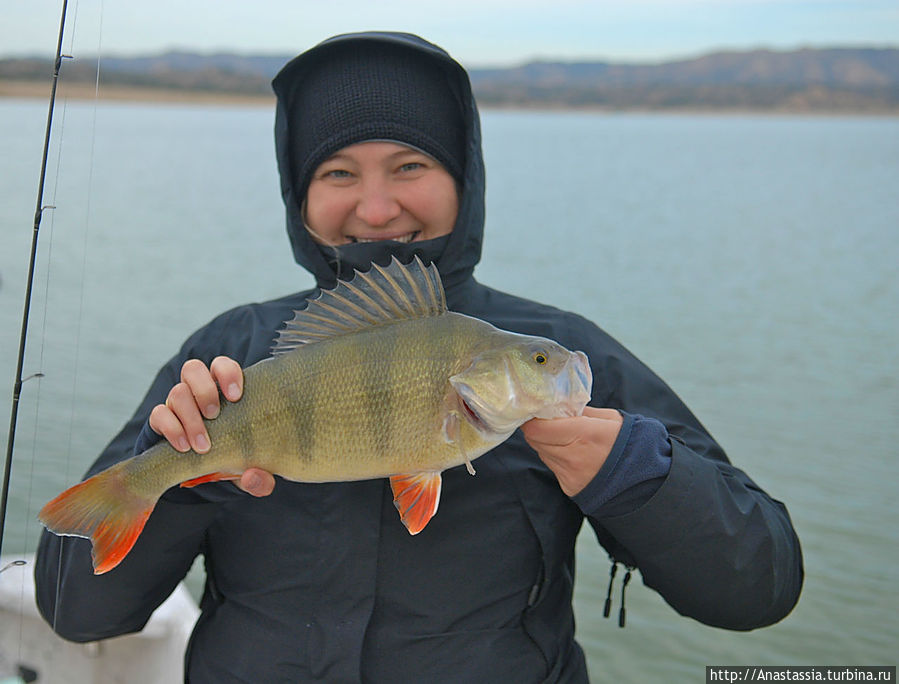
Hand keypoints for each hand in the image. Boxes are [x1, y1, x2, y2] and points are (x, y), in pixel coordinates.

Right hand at [148, 356, 274, 496]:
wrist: (207, 472)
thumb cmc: (237, 458)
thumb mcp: (254, 469)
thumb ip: (261, 478)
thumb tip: (252, 477)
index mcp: (225, 390)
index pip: (222, 365)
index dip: (227, 373)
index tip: (236, 396)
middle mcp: (199, 391)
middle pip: (193, 369)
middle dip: (204, 390)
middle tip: (215, 415)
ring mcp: (179, 404)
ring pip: (176, 392)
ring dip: (190, 417)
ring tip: (203, 445)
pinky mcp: (162, 421)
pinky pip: (159, 414)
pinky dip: (171, 429)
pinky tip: (185, 449)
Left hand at [520, 407, 622, 496]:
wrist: (642, 478)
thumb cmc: (627, 443)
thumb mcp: (609, 418)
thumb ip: (580, 410)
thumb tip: (558, 405)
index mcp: (584, 433)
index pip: (537, 428)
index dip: (533, 418)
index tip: (538, 412)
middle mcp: (572, 456)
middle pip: (534, 440)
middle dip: (538, 428)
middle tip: (549, 422)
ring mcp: (569, 474)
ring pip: (542, 452)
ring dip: (546, 443)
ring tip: (566, 438)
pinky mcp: (568, 487)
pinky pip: (552, 466)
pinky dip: (556, 457)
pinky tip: (573, 454)